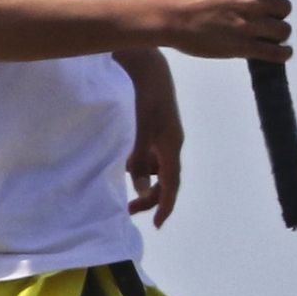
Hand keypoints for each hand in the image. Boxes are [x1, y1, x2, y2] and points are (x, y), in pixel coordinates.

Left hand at [118, 49, 183, 225]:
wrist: (152, 70)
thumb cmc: (146, 98)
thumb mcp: (141, 129)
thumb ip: (140, 159)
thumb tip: (140, 187)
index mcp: (171, 147)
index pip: (171, 185)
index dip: (165, 206)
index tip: (156, 224)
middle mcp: (172, 146)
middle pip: (165, 181)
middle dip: (150, 198)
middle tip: (129, 210)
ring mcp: (165, 139)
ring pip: (157, 170)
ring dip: (144, 181)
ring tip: (124, 187)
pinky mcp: (158, 132)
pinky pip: (152, 157)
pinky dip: (141, 165)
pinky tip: (128, 164)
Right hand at [158, 0, 291, 60]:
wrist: (175, 21)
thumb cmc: (196, 2)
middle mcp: (252, 1)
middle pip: (285, 7)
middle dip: (275, 14)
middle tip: (261, 20)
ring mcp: (249, 25)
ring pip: (284, 30)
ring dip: (277, 34)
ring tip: (265, 37)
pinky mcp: (245, 47)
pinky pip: (278, 52)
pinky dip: (283, 53)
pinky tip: (281, 52)